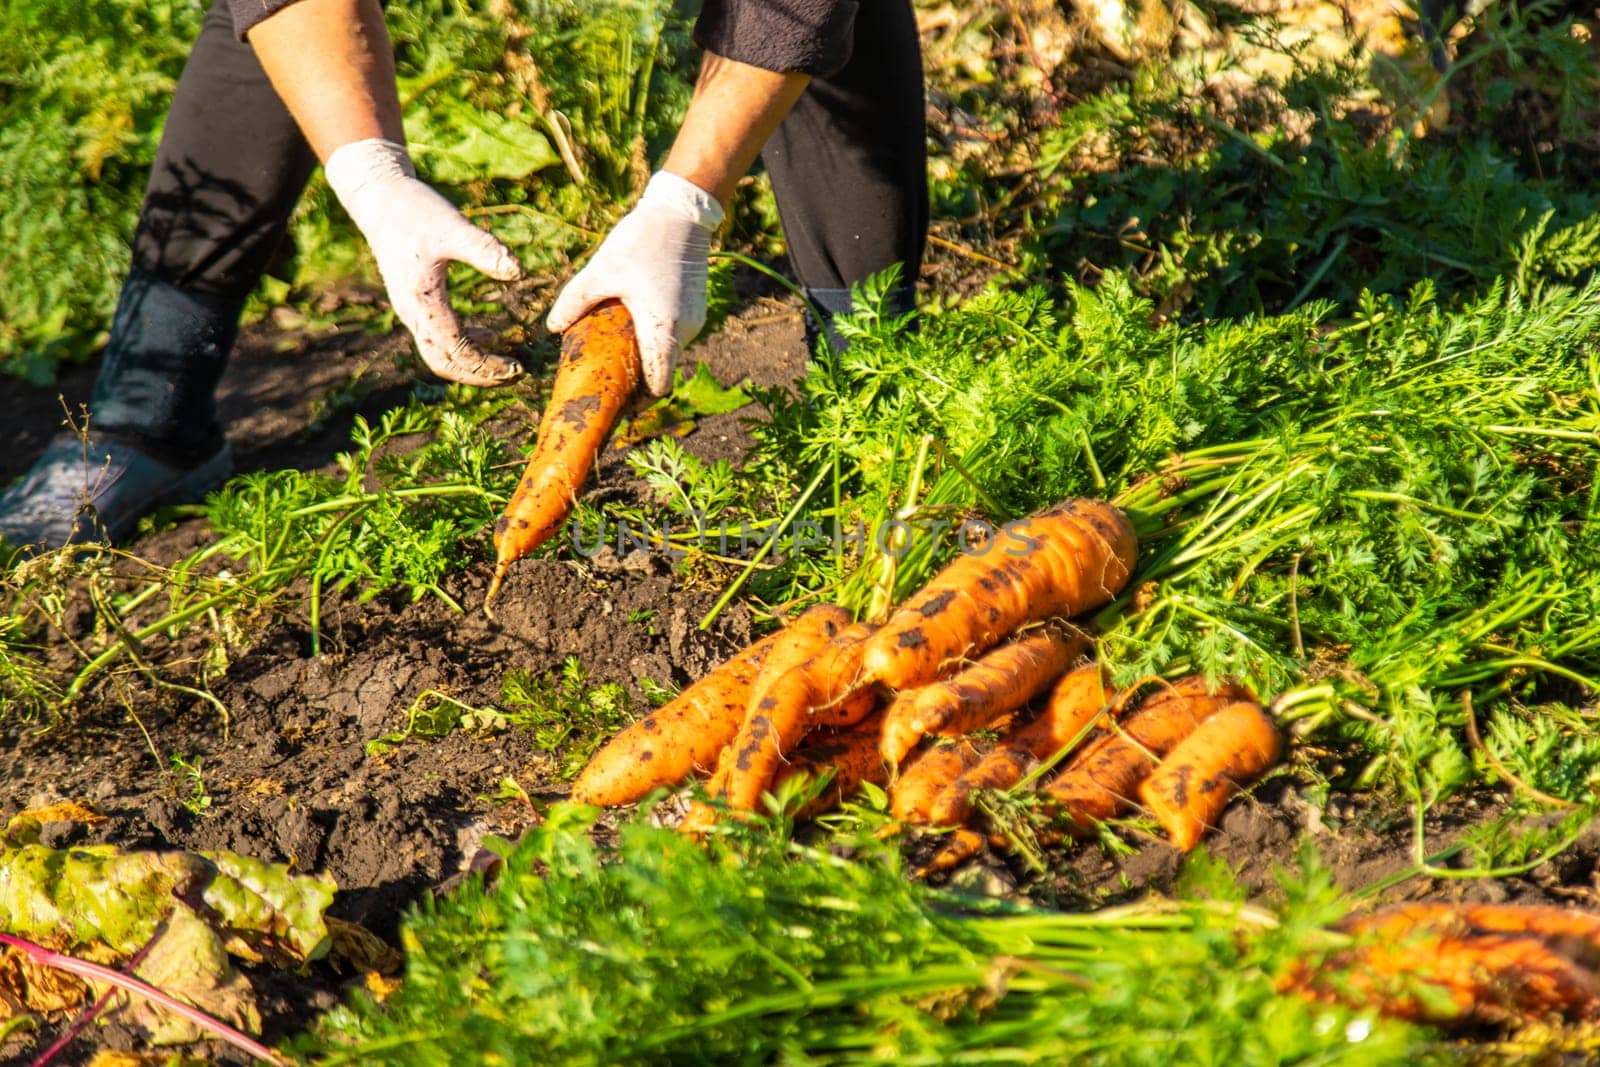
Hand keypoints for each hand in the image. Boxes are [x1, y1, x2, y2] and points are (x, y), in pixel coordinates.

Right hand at [325, 139, 524, 386]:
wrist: (378, 196)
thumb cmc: (415, 210)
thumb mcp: (453, 227)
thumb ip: (485, 250)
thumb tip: (519, 272)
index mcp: (423, 302)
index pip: (456, 352)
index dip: (486, 366)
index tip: (517, 367)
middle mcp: (413, 313)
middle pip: (444, 364)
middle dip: (479, 375)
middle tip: (515, 374)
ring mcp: (411, 309)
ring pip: (439, 353)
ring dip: (471, 363)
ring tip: (505, 364)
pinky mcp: (415, 300)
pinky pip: (437, 336)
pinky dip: (463, 344)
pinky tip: (488, 336)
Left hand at [547, 171, 723, 395]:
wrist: (682, 212)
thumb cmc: (642, 241)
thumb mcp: (601, 271)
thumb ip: (574, 301)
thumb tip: (552, 327)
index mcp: (663, 330)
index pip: (658, 387)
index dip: (638, 401)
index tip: (617, 400)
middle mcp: (686, 331)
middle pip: (662, 372)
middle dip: (637, 378)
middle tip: (608, 375)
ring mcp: (695, 320)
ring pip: (669, 352)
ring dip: (646, 355)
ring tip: (617, 348)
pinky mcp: (697, 308)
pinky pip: (676, 334)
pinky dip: (657, 337)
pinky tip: (634, 325)